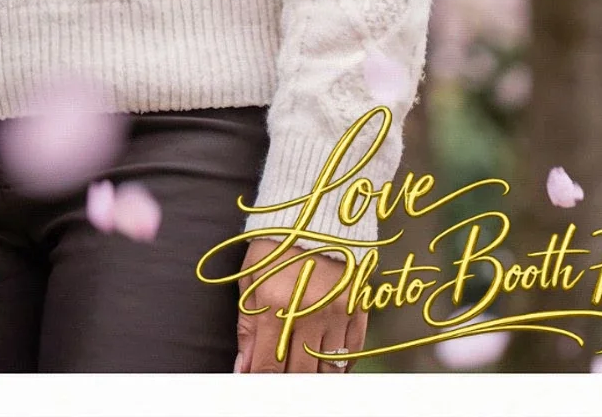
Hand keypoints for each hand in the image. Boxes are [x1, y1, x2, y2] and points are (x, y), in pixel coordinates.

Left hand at [234, 233, 366, 373]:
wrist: (315, 214)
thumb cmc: (275, 247)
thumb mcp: (251, 279)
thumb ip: (247, 327)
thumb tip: (244, 368)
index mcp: (274, 303)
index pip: (268, 365)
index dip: (261, 383)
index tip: (257, 387)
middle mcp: (307, 312)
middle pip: (299, 373)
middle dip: (286, 383)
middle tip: (279, 381)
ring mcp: (336, 314)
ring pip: (326, 372)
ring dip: (312, 377)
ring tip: (301, 371)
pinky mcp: (357, 311)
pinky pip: (350, 356)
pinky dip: (338, 367)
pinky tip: (325, 365)